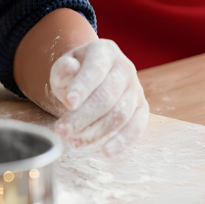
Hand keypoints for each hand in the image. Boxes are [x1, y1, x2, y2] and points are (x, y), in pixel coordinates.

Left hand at [48, 39, 147, 154]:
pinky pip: (137, 126)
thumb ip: (63, 69)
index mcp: (104, 51)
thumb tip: (68, 67)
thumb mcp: (64, 67)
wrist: (92, 75)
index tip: (68, 103)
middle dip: (82, 117)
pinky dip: (123, 141)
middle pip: (106, 96)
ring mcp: (136, 88)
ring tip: (74, 142)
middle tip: (62, 132)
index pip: (94, 71)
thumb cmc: (75, 72)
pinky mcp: (142, 107)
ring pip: (119, 114)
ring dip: (96, 132)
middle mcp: (124, 68)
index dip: (82, 87)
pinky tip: (106, 152)